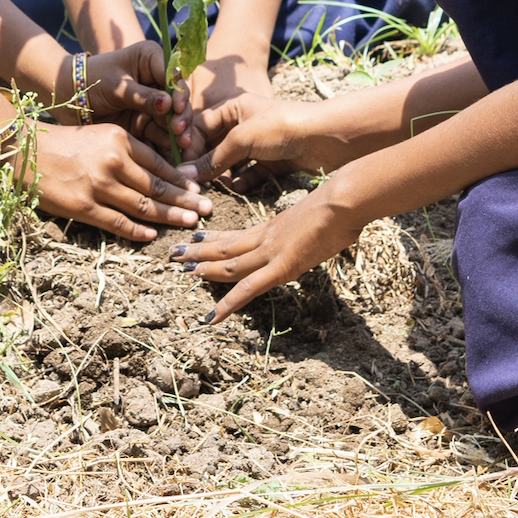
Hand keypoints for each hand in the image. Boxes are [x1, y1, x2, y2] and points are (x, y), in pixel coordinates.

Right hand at [29, 123, 212, 242]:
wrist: (25, 152)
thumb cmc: (65, 143)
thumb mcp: (101, 135)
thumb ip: (128, 150)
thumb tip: (160, 172)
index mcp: (120, 139)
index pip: (160, 163)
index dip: (182, 180)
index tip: (199, 190)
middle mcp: (113, 161)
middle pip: (158, 186)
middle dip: (186, 200)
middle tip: (208, 210)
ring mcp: (99, 186)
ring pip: (143, 206)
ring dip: (169, 217)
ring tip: (190, 223)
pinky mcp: (84, 207)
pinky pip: (118, 223)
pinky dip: (137, 231)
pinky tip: (153, 236)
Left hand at [84, 40, 204, 160]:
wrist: (68, 97)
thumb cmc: (91, 80)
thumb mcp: (117, 86)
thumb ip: (143, 96)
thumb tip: (169, 105)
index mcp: (152, 59)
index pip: (172, 75)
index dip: (178, 93)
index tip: (177, 108)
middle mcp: (156, 80)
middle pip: (176, 99)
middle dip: (180, 115)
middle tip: (180, 131)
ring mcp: (153, 103)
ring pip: (172, 118)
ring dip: (178, 131)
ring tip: (183, 145)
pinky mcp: (146, 122)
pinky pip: (160, 132)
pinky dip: (168, 142)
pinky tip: (175, 151)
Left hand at [169, 180, 364, 320]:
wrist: (344, 200)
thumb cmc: (342, 203)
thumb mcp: (321, 214)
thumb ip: (312, 226)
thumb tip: (319, 232)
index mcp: (276, 226)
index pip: (239, 234)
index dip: (216, 237)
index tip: (197, 237)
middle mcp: (267, 238)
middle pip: (226, 246)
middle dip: (198, 250)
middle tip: (173, 253)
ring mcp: (271, 252)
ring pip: (228, 263)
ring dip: (203, 268)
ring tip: (180, 271)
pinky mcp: (280, 267)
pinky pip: (248, 289)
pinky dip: (227, 304)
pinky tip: (212, 317)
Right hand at [182, 53, 283, 189]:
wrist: (325, 138)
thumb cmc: (281, 127)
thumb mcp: (242, 139)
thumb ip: (214, 157)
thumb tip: (187, 173)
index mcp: (233, 108)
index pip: (200, 126)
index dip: (189, 145)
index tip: (183, 165)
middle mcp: (244, 124)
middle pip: (214, 146)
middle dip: (205, 164)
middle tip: (196, 183)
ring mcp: (258, 144)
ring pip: (231, 163)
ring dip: (223, 175)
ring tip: (219, 187)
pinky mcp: (271, 161)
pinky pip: (249, 174)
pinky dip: (243, 181)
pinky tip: (239, 187)